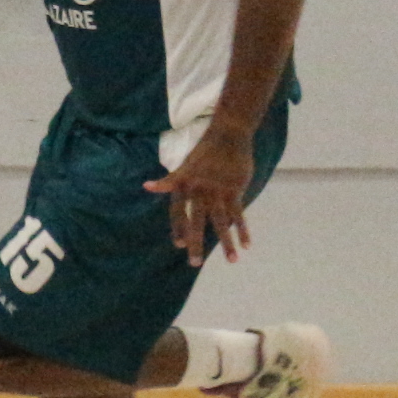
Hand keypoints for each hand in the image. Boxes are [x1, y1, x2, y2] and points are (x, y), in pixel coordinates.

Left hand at [149, 124, 256, 266]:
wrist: (227, 134)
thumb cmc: (205, 150)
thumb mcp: (183, 165)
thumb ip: (171, 181)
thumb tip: (150, 187)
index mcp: (183, 184)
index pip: (177, 211)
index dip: (178, 227)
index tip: (179, 244)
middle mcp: (198, 190)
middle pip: (195, 221)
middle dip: (195, 243)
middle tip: (194, 263)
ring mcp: (217, 191)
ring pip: (220, 222)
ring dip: (226, 243)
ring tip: (232, 260)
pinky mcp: (234, 190)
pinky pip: (239, 214)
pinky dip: (243, 230)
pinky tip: (247, 244)